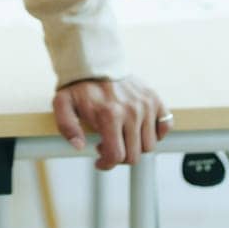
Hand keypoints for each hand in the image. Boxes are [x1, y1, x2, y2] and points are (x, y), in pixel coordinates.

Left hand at [52, 76, 169, 169]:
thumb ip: (67, 127)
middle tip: (109, 146)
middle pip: (134, 155)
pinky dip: (156, 133)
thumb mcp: (63, 104)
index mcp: (110, 114)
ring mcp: (146, 106)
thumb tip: (80, 146)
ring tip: (121, 136)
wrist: (96, 63)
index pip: (116, 155)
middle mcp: (131, 111)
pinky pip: (165, 127)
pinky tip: (139, 129)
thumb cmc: (80, 86)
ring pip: (149, 145)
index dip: (106, 164)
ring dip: (136, 147)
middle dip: (120, 157)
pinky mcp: (155, 100)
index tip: (99, 161)